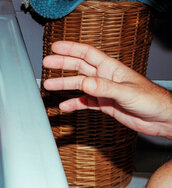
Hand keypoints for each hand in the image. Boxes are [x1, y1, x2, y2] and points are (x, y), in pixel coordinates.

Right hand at [42, 41, 171, 138]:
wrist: (161, 119)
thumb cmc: (152, 100)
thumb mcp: (126, 92)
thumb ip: (104, 87)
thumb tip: (85, 83)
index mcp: (112, 69)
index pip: (88, 54)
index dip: (71, 49)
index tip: (56, 47)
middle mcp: (106, 78)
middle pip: (80, 67)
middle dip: (63, 64)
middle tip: (47, 63)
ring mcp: (105, 92)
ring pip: (80, 85)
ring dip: (65, 84)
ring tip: (49, 85)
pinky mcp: (105, 105)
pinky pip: (85, 102)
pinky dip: (74, 104)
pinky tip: (65, 106)